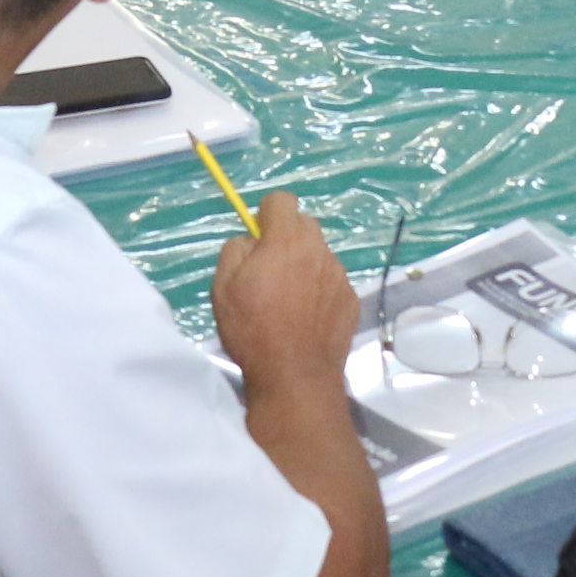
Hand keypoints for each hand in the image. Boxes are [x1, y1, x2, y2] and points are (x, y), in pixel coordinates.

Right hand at [210, 193, 358, 394]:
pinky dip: (319, 290)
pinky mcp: (351, 299)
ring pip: (319, 254)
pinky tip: (307, 317)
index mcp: (287, 239)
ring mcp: (339, 275)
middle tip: (270, 271)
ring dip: (304, 265)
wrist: (295, 376)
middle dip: (286, 238)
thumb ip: (236, 249)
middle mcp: (319, 249)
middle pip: (303, 225)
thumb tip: (251, 239)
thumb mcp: (224, 286)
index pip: (282, 200)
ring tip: (289, 300)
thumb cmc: (253, 329)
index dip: (266, 215)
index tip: (257, 240)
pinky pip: (332, 281)